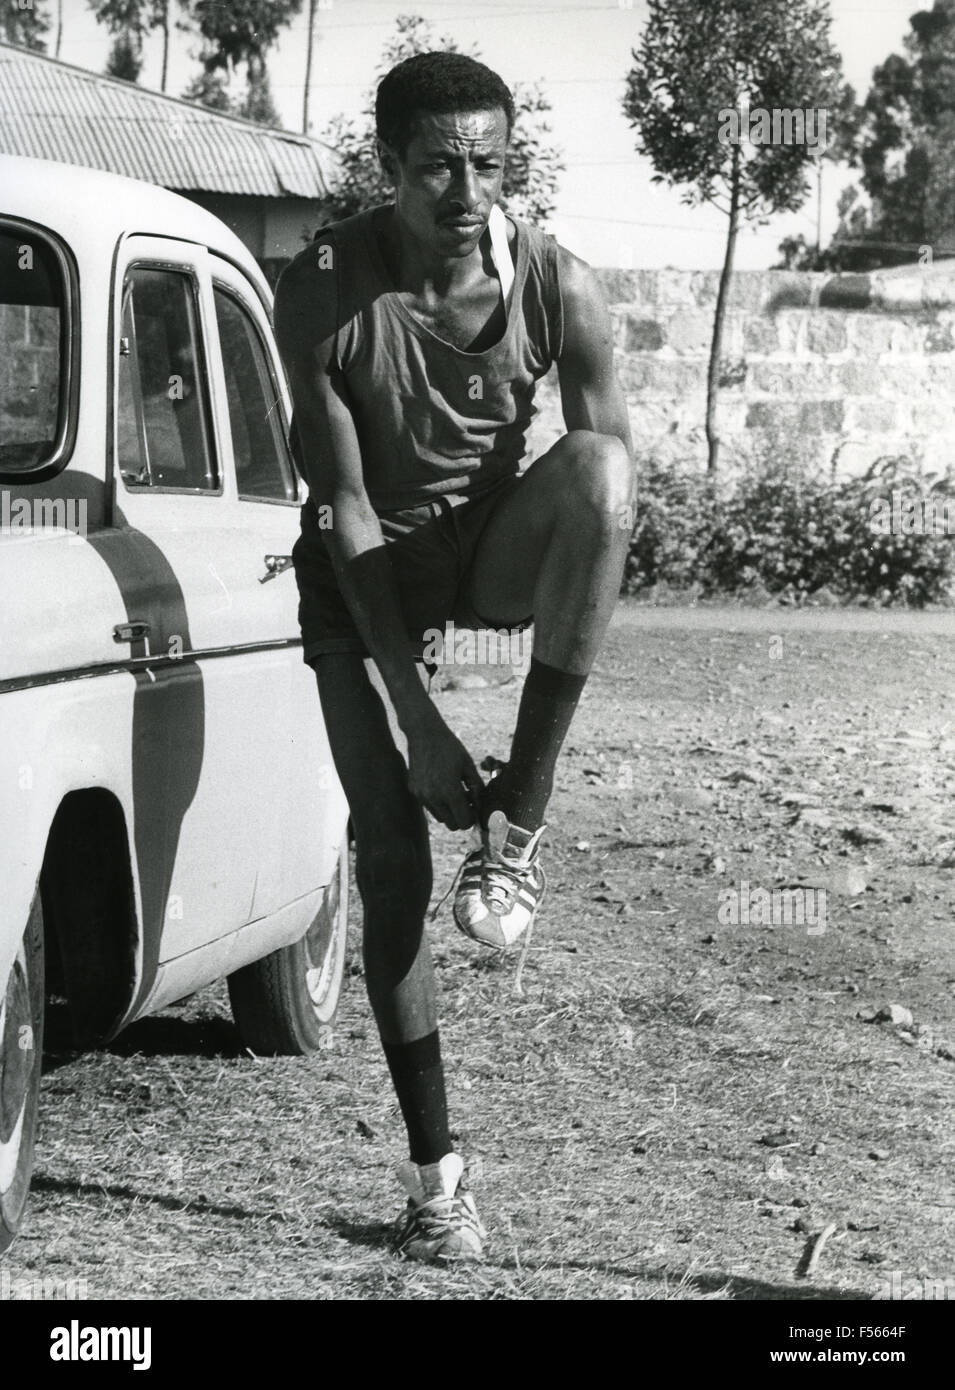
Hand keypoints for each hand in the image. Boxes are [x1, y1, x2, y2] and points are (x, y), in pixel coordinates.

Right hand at [406, 710, 484, 830]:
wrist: (424, 734)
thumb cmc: (450, 748)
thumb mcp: (468, 766)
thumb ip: (477, 788)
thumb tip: (481, 805)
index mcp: (450, 791)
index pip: (464, 822)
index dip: (472, 818)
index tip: (475, 807)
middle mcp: (433, 797)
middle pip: (452, 825)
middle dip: (461, 817)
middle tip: (467, 802)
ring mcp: (421, 795)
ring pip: (439, 818)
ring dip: (448, 811)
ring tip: (454, 793)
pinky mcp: (414, 791)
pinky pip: (429, 806)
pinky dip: (437, 802)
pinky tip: (441, 785)